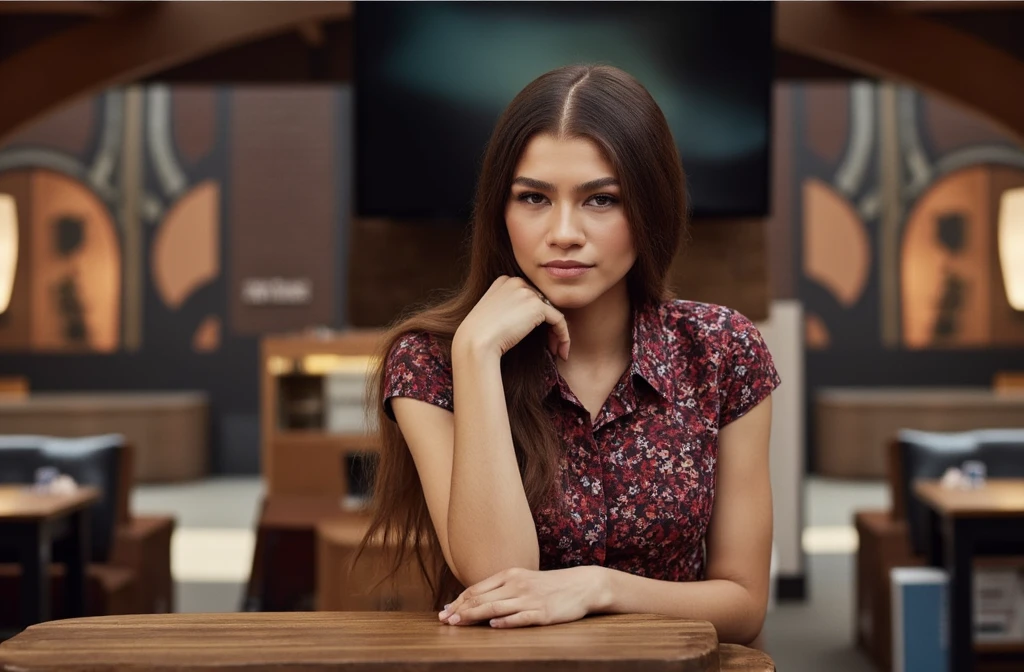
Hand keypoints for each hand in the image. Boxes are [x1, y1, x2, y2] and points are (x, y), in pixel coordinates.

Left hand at [438, 566, 607, 628]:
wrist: (581, 585)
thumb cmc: (549, 586)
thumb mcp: (524, 581)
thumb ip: (502, 589)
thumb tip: (475, 602)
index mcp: (510, 575)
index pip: (477, 588)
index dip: (459, 601)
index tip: (444, 611)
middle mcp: (517, 585)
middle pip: (482, 598)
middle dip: (460, 610)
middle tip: (444, 620)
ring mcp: (530, 599)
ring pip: (495, 607)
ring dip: (474, 616)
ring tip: (458, 624)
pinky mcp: (542, 613)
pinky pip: (520, 617)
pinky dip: (505, 622)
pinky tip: (492, 626)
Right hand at [454, 276, 570, 360]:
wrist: (475, 342)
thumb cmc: (478, 336)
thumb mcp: (491, 314)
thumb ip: (507, 308)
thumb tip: (525, 321)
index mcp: (503, 281)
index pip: (529, 297)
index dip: (536, 318)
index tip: (538, 335)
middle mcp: (516, 281)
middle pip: (543, 303)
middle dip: (548, 325)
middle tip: (550, 346)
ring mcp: (527, 292)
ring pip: (553, 313)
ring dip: (557, 333)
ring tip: (556, 350)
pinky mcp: (536, 305)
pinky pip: (559, 321)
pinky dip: (564, 336)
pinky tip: (561, 350)